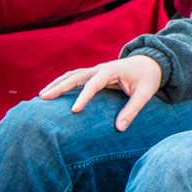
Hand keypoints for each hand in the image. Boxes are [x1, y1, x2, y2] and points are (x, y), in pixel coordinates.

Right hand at [39, 56, 162, 131]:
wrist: (150, 63)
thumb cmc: (148, 78)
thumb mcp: (145, 94)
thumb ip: (133, 110)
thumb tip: (120, 129)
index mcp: (112, 70)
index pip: (94, 84)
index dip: (84, 97)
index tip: (74, 110)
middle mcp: (100, 68)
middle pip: (76, 76)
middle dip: (59, 87)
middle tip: (43, 98)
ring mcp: (96, 70)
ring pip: (72, 75)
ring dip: (57, 84)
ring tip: (41, 96)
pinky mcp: (94, 74)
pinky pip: (75, 78)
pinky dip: (62, 83)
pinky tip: (52, 92)